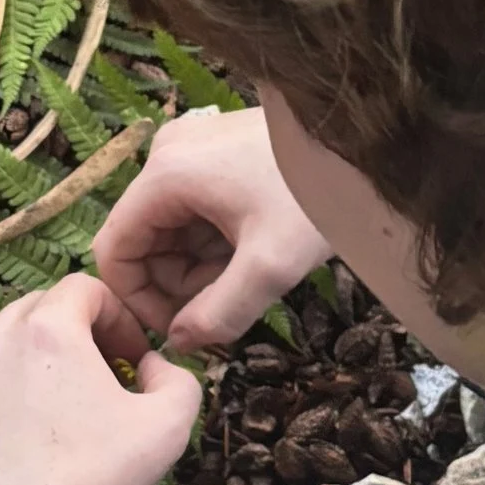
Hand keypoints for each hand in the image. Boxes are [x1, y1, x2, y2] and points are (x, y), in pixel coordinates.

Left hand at [0, 276, 202, 484]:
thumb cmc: (98, 479)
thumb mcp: (169, 424)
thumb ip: (176, 376)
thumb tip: (153, 366)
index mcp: (47, 330)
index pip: (83, 287)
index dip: (116, 314)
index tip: (131, 356)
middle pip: (35, 311)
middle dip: (71, 332)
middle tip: (98, 376)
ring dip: (32, 370)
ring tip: (58, 417)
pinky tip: (23, 451)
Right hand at [91, 107, 334, 352]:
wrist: (370, 142)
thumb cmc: (316, 196)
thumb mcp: (271, 265)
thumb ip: (220, 312)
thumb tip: (181, 343)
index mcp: (165, 175)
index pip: (113, 249)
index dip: (136, 299)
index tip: (177, 328)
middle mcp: (167, 156)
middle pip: (144, 241)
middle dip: (178, 284)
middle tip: (228, 303)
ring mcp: (192, 151)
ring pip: (172, 230)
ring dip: (200, 266)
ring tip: (251, 275)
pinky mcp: (216, 153)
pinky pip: (195, 211)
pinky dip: (216, 241)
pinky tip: (255, 250)